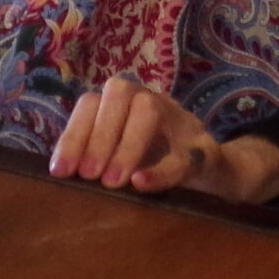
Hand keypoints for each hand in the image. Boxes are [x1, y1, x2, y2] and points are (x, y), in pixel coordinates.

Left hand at [49, 75, 278, 204]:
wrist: (219, 175)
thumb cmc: (158, 166)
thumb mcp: (122, 161)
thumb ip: (95, 160)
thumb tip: (59, 177)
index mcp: (125, 105)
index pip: (91, 103)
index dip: (73, 135)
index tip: (61, 172)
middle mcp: (152, 102)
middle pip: (119, 93)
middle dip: (98, 136)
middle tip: (89, 177)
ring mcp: (182, 121)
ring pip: (149, 110)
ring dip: (126, 146)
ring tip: (113, 183)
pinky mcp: (208, 149)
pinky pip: (184, 152)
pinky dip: (162, 170)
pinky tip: (142, 184)